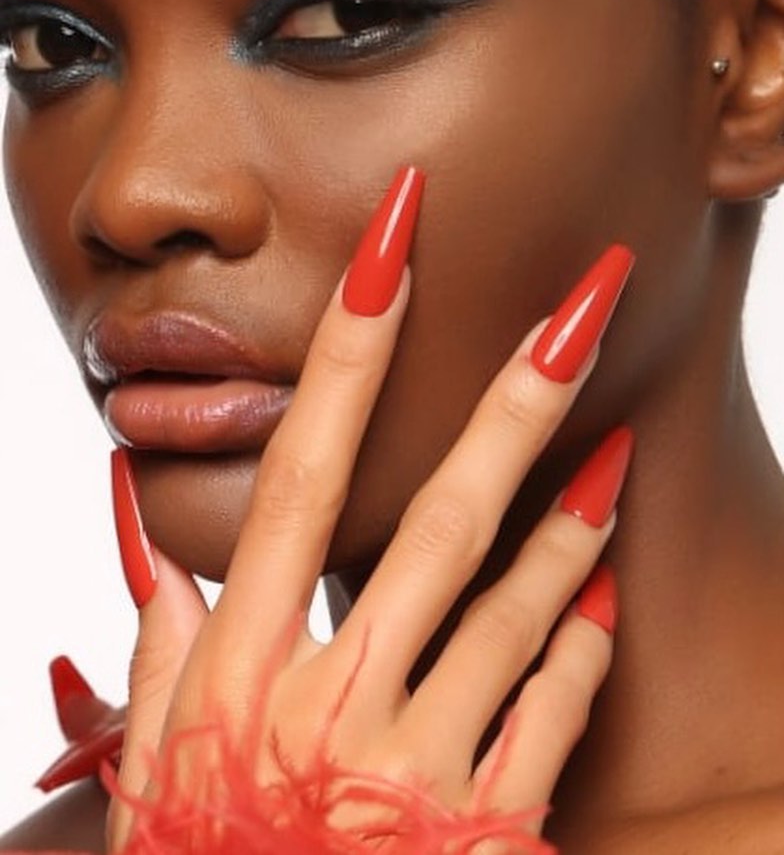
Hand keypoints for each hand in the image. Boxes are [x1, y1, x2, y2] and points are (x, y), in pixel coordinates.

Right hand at [107, 167, 633, 852]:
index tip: (394, 251)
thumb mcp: (157, 756)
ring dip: (576, 514)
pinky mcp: (486, 822)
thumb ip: (161, 642)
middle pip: (438, 512)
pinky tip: (606, 580)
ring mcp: (418, 758)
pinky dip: (582, 638)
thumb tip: (156, 544)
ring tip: (617, 436)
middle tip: (581, 300)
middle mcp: (334, 695)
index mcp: (245, 665)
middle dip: (512, 395)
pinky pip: (551, 706)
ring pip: (516, 603)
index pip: (306, 469)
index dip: (347, 351)